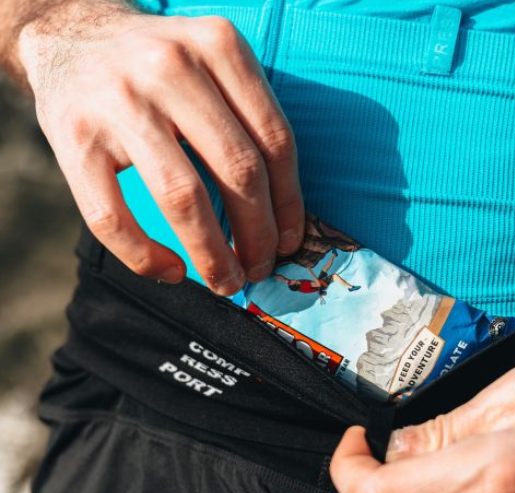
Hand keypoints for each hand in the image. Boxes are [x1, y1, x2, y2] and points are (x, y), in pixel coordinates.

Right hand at [17, 2, 303, 292]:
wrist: (71, 34)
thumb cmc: (157, 67)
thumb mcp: (212, 66)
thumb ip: (245, 122)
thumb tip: (277, 219)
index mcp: (219, 47)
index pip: (276, 141)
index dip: (289, 205)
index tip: (289, 243)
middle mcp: (172, 67)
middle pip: (238, 172)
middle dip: (259, 237)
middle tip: (260, 270)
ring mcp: (119, 101)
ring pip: (183, 199)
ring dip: (213, 255)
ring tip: (226, 282)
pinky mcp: (74, 136)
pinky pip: (113, 218)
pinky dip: (147, 257)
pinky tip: (172, 271)